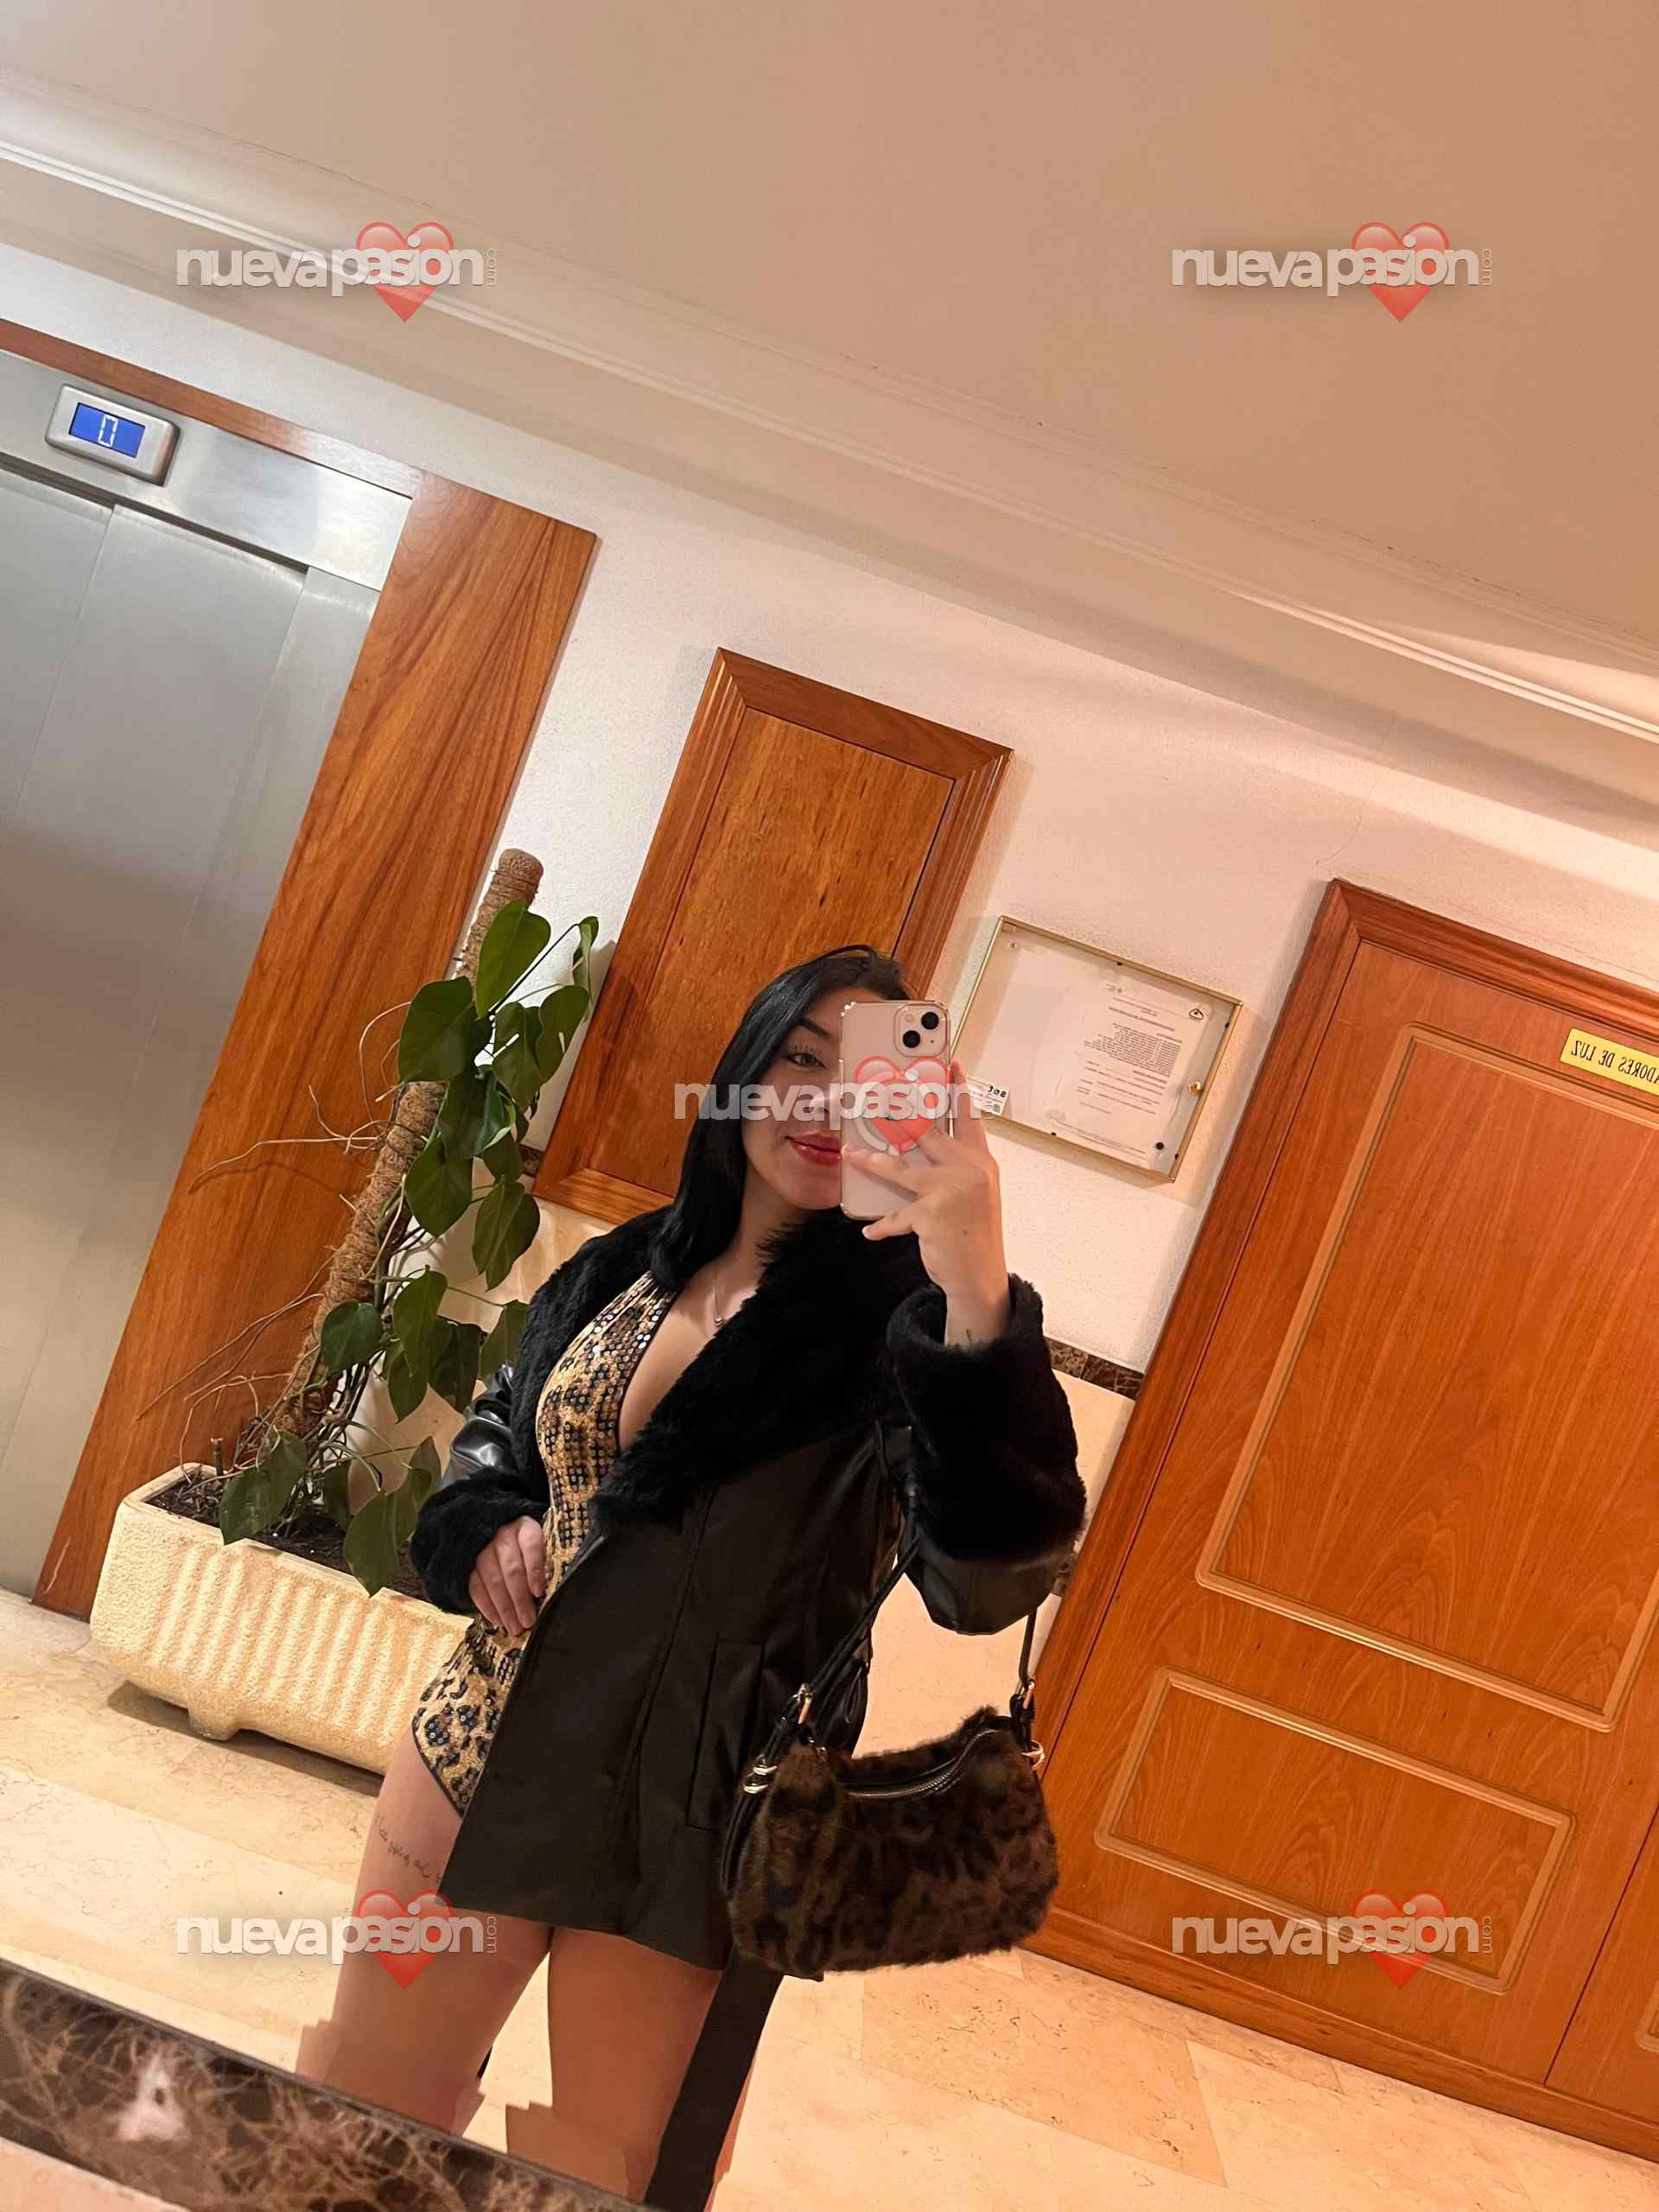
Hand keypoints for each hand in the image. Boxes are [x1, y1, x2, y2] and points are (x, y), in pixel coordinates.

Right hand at [468, 1515, 545, 1633]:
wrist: (503, 1537)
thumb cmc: (530, 1549)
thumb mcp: (543, 1547)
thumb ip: (547, 1565)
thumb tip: (553, 1593)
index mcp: (526, 1528)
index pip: (531, 1546)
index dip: (535, 1570)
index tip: (538, 1592)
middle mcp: (503, 1536)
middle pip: (512, 1569)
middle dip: (520, 1599)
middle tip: (528, 1621)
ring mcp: (484, 1550)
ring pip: (493, 1581)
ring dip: (505, 1608)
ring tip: (515, 1627)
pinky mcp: (471, 1565)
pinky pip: (476, 1587)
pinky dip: (487, 1606)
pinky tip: (498, 1620)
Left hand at [841, 1057, 1012, 1341]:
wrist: (981, 1278)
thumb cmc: (974, 1235)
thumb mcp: (976, 1195)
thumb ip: (956, 1169)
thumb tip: (918, 1152)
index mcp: (981, 1162)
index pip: (969, 1118)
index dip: (959, 1089)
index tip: (951, 1064)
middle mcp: (969, 1170)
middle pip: (928, 1131)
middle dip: (899, 1113)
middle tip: (877, 1096)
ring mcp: (951, 1190)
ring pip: (900, 1166)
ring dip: (871, 1161)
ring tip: (851, 1154)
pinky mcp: (931, 1213)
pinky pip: (895, 1215)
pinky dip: (882, 1226)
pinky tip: (870, 1232)